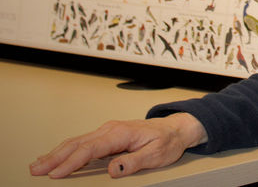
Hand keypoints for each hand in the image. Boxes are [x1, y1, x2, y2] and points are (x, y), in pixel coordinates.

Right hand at [29, 112, 207, 178]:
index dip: (71, 162)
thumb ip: (134, 162)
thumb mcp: (156, 154)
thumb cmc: (167, 141)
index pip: (90, 149)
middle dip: (55, 157)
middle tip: (36, 169)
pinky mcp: (108, 135)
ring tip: (38, 164)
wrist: (176, 128)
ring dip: (57, 153)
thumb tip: (113, 169)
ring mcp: (108, 131)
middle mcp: (111, 129)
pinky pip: (83, 142)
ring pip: (77, 141)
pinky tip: (57, 156)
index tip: (56, 174)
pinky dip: (67, 149)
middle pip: (77, 143)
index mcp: (121, 133)